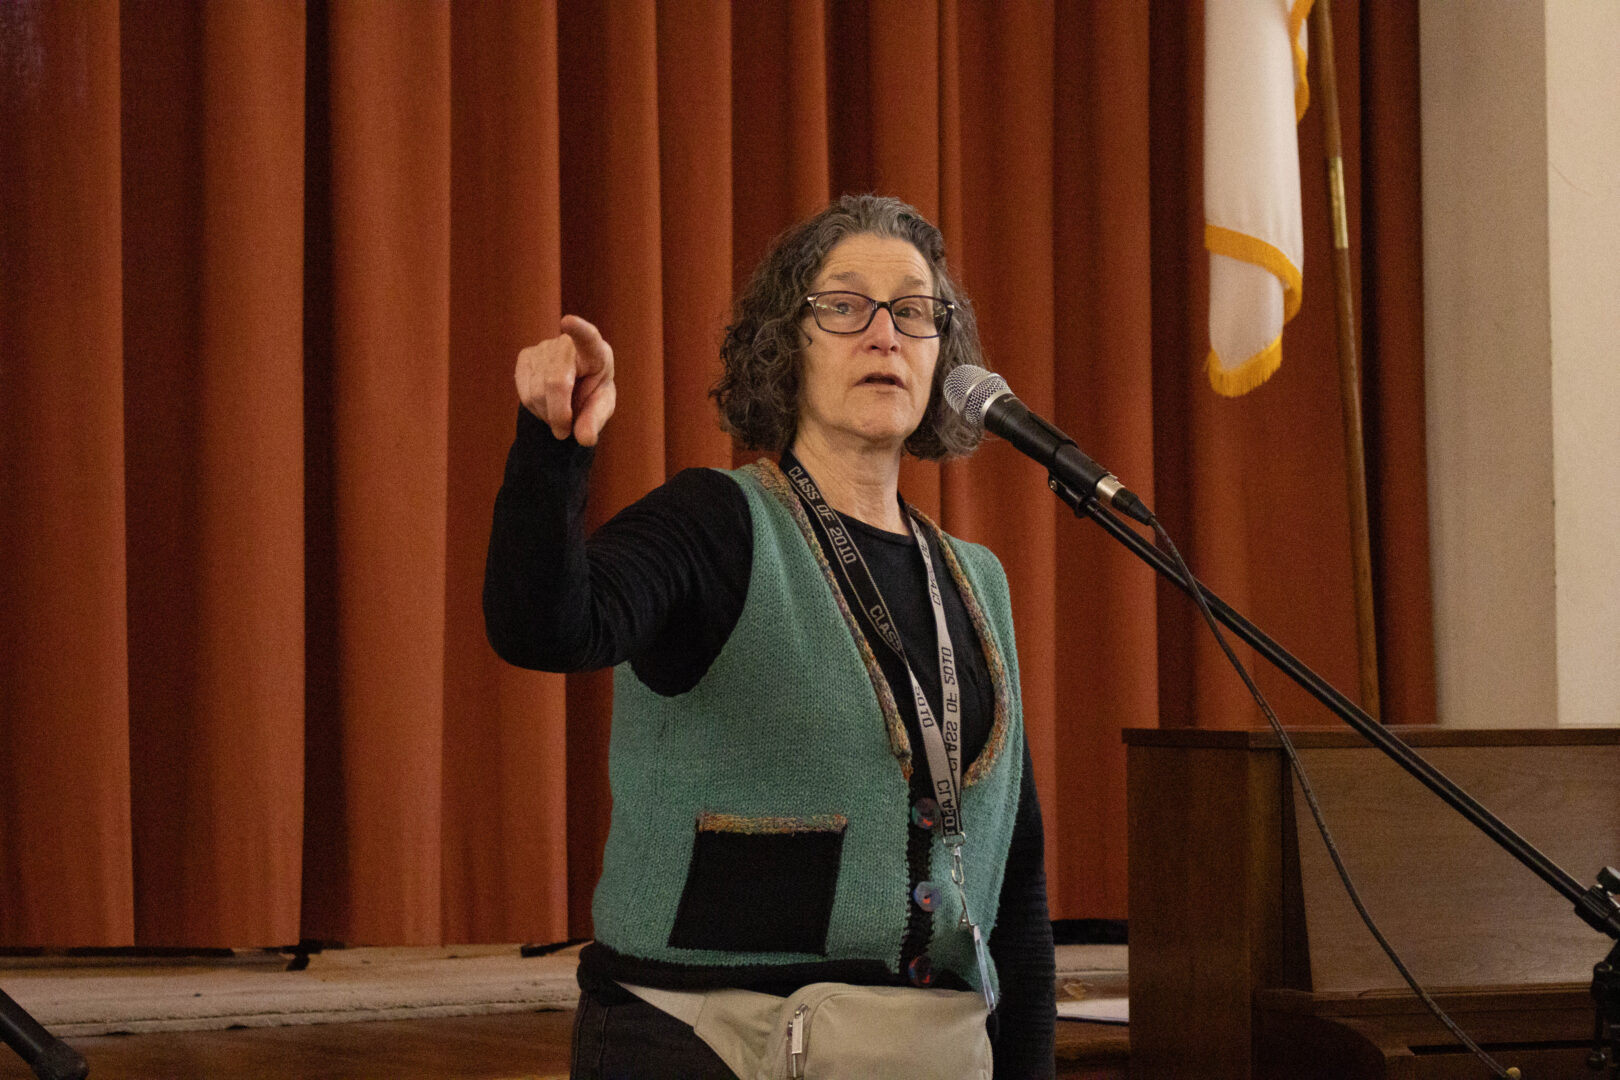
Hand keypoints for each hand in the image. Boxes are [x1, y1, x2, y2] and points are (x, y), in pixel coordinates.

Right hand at [515, 315, 616, 445]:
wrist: (571, 389)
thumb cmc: (591, 394)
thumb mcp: (600, 407)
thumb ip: (595, 420)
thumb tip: (585, 438)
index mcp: (595, 352)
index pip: (588, 338)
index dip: (578, 330)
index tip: (568, 322)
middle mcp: (567, 345)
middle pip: (555, 382)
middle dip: (559, 414)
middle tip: (564, 431)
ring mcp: (543, 348)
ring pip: (536, 392)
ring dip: (547, 414)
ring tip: (558, 412)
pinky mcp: (525, 356)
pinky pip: (523, 392)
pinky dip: (534, 408)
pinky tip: (545, 404)